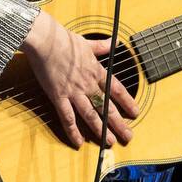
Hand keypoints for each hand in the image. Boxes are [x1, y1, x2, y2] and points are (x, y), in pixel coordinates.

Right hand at [21, 11, 138, 148]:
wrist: (45, 41)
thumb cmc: (64, 39)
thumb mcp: (86, 42)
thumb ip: (101, 46)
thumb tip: (113, 42)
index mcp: (96, 71)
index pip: (117, 90)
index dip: (127, 102)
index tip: (136, 113)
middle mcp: (88, 84)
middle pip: (107, 107)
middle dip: (119, 123)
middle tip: (128, 136)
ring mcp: (74, 92)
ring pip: (91, 115)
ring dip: (101, 130)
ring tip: (110, 142)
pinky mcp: (58, 97)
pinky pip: (67, 117)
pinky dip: (73, 131)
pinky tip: (79, 142)